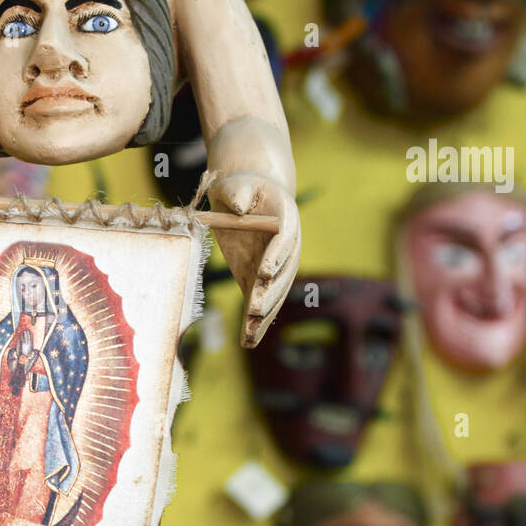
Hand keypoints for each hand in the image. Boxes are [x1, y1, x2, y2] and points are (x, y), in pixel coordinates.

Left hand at [204, 171, 299, 347]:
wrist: (250, 196)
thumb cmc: (242, 187)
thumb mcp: (236, 184)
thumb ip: (238, 193)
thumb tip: (240, 208)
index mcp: (285, 219)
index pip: (283, 241)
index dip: (274, 258)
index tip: (263, 274)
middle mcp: (288, 247)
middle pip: (282, 273)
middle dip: (268, 294)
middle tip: (254, 311)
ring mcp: (277, 266)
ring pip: (274, 294)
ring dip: (263, 315)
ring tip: (250, 337)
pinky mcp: (260, 278)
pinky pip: (260, 301)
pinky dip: (256, 322)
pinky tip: (248, 341)